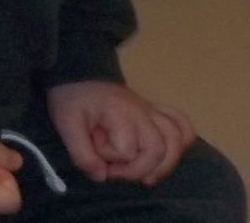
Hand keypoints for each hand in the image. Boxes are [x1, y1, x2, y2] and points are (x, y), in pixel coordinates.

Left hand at [48, 79, 193, 185]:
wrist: (78, 72)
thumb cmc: (72, 98)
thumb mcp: (66, 124)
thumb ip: (82, 154)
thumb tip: (102, 177)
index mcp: (119, 112)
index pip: (127, 150)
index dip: (111, 159)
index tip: (95, 155)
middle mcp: (141, 111)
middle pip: (158, 148)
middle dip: (140, 169)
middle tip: (118, 171)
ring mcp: (151, 111)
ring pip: (177, 139)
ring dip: (165, 163)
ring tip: (146, 175)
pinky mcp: (156, 112)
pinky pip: (182, 125)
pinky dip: (182, 142)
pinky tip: (166, 155)